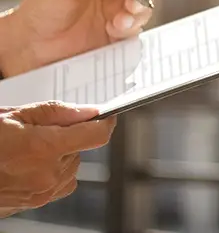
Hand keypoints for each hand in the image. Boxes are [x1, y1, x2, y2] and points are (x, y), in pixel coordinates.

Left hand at [0, 0, 158, 76]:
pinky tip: (113, 31)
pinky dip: (130, 31)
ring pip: (144, 10)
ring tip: (120, 22)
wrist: (31, 44)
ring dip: (138, 15)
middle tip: (133, 4)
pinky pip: (136, 32)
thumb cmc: (41, 8)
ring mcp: (117, 14)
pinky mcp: (118, 36)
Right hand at [0, 101, 114, 216]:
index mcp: (44, 149)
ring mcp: (40, 193)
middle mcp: (47, 175)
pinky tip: (28, 164)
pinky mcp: (31, 204)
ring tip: (27, 148)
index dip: (105, 122)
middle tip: (38, 130)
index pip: (96, 135)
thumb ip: (58, 112)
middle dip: (68, 137)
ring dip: (60, 156)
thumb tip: (91, 111)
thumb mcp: (15, 115)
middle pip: (81, 151)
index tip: (106, 115)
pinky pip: (57, 185)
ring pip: (70, 168)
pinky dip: (52, 173)